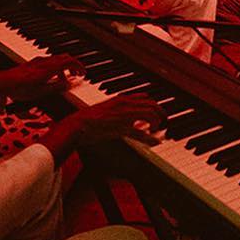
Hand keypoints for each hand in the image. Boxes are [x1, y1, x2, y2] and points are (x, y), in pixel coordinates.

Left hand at [0, 56, 81, 101]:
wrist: (3, 83)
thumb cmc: (19, 88)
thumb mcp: (41, 92)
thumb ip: (57, 87)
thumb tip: (69, 85)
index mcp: (49, 67)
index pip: (70, 61)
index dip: (79, 66)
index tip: (83, 73)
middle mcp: (44, 61)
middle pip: (64, 58)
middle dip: (73, 66)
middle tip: (76, 74)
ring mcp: (38, 61)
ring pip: (56, 60)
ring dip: (63, 68)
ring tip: (63, 79)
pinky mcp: (32, 63)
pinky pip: (48, 62)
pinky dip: (55, 68)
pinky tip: (51, 77)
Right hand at [45, 96, 163, 165]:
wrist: (76, 125)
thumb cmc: (90, 121)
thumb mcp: (108, 113)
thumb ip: (120, 114)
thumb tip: (134, 123)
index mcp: (121, 99)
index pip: (146, 98)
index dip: (156, 106)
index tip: (160, 114)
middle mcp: (124, 104)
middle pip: (152, 104)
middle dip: (161, 113)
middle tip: (163, 123)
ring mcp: (123, 115)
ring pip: (149, 114)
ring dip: (157, 123)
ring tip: (157, 130)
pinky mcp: (120, 127)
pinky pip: (140, 131)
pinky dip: (150, 137)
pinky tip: (155, 141)